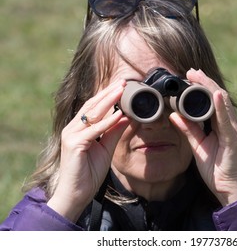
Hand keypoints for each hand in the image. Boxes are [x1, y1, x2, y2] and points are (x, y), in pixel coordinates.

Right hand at [47, 80, 129, 221]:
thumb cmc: (89, 173)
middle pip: (92, 106)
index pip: (93, 108)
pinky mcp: (74, 144)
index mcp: (78, 129)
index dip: (107, 96)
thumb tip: (125, 116)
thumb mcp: (106, 149)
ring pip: (92, 114)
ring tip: (121, 90)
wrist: (76, 194)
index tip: (121, 86)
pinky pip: (94, 130)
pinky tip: (119, 114)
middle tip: (123, 82)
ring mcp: (71, 135)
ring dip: (108, 101)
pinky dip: (107, 122)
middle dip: (108, 93)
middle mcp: (72, 128)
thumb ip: (113, 132)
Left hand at [170, 69, 236, 205]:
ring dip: (211, 87)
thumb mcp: (198, 146)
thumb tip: (174, 115)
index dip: (202, 86)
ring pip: (223, 103)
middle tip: (191, 70)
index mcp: (222, 125)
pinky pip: (228, 121)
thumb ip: (189, 130)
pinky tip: (216, 95)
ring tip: (199, 76)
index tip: (189, 76)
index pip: (213, 100)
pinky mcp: (234, 139)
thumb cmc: (216, 168)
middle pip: (218, 97)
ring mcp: (234, 130)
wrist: (230, 190)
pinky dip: (222, 107)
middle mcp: (230, 124)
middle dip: (205, 82)